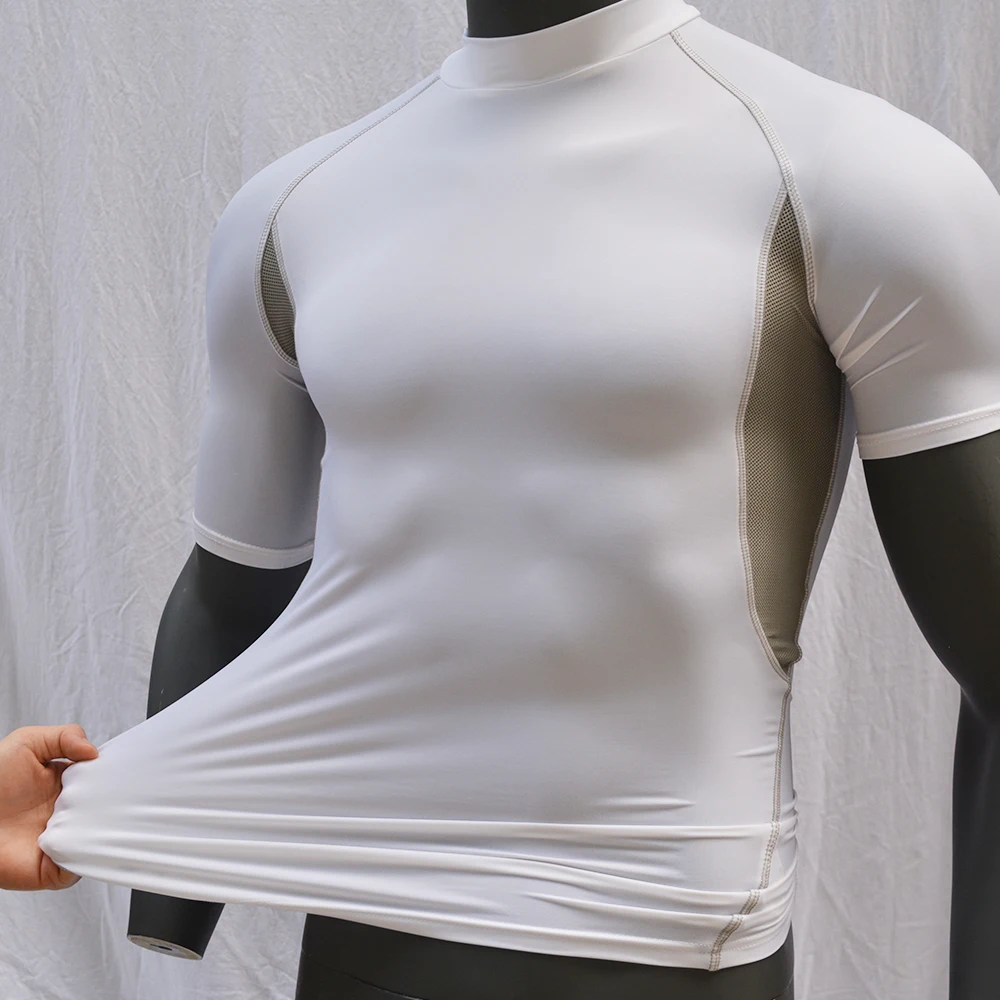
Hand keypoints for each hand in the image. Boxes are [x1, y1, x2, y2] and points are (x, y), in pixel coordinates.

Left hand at [0, 724, 98, 890]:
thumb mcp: (26, 742)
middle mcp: (68, 812)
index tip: (121, 771)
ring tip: (92, 817)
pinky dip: (84, 857)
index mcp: (67, 784)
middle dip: (114, 803)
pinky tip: (75, 839)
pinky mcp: (52, 868)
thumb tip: (94, 752)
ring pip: (98, 838)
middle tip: (110, 795)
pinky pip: (79, 866)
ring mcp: (62, 840)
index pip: (103, 781)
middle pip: (107, 810)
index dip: (114, 776)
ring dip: (101, 830)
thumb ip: (65, 736)